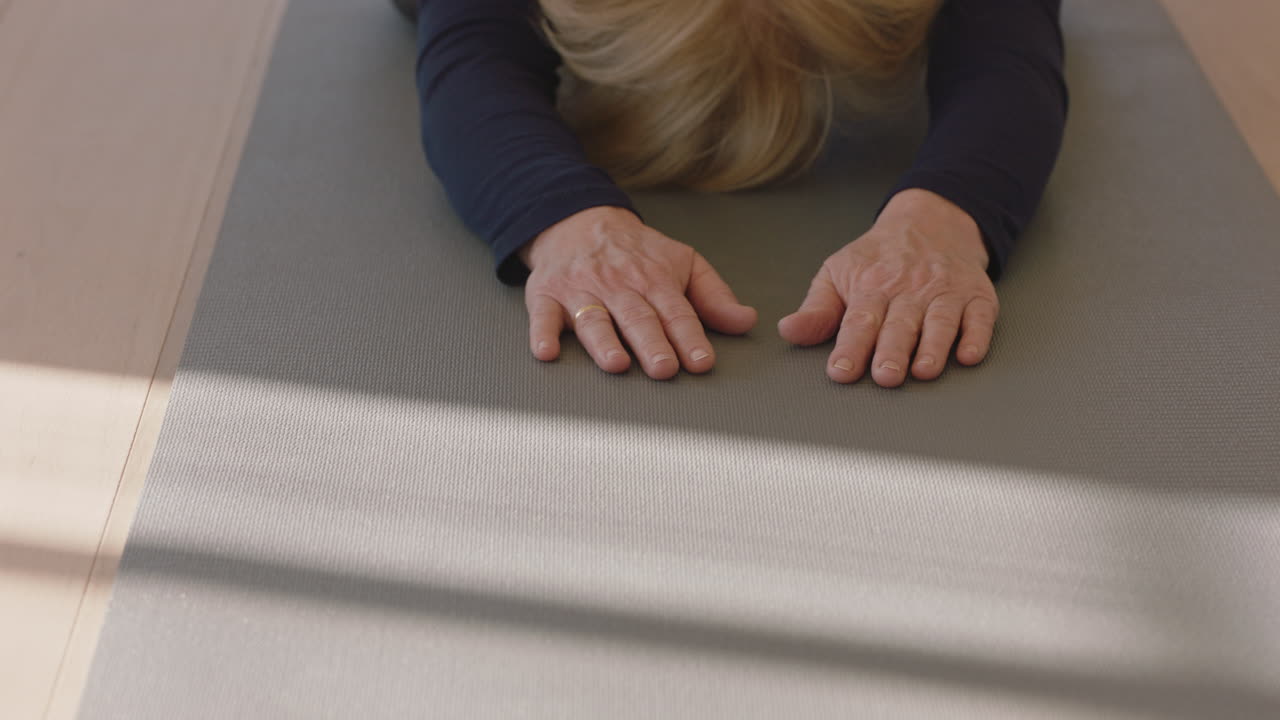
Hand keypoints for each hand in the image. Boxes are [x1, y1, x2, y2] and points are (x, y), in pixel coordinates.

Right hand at [522, 206, 757, 378]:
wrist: (578, 220)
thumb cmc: (637, 252)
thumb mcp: (682, 263)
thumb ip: (714, 296)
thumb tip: (746, 321)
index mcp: (655, 280)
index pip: (676, 312)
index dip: (689, 337)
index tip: (701, 362)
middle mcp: (618, 286)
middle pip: (637, 318)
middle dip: (651, 343)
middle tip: (664, 369)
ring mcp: (581, 291)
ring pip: (594, 319)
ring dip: (604, 342)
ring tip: (616, 364)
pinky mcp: (547, 296)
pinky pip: (542, 316)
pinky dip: (542, 334)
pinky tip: (547, 352)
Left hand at [778, 189, 998, 387]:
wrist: (931, 220)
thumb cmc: (878, 258)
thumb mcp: (838, 273)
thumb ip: (816, 309)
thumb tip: (788, 330)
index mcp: (871, 286)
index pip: (859, 320)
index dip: (850, 347)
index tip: (841, 371)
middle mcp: (909, 289)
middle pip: (900, 324)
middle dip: (892, 351)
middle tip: (885, 376)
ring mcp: (944, 292)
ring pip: (940, 321)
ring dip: (934, 347)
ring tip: (924, 371)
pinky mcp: (976, 295)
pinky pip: (980, 316)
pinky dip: (977, 336)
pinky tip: (969, 355)